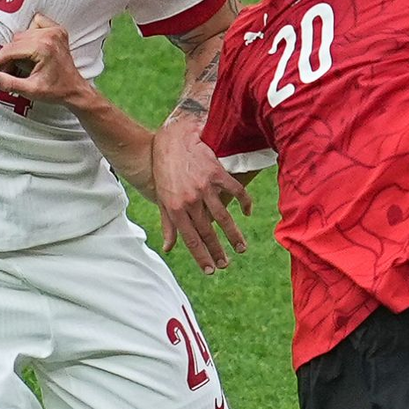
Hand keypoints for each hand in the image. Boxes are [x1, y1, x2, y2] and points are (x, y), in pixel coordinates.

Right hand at [0, 14, 87, 105]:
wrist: (74, 90)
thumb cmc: (57, 91)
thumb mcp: (30, 90)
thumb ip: (8, 83)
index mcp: (44, 48)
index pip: (11, 50)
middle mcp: (50, 36)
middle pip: (15, 41)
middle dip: (7, 57)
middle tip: (4, 72)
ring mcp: (55, 31)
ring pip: (23, 34)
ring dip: (16, 48)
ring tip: (18, 65)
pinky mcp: (58, 31)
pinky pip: (35, 25)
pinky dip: (29, 35)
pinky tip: (29, 49)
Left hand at [153, 119, 251, 274]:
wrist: (172, 138)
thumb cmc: (164, 169)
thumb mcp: (161, 198)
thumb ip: (167, 224)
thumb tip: (168, 248)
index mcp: (175, 208)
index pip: (190, 239)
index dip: (201, 256)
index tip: (210, 270)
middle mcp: (190, 200)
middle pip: (207, 232)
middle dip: (217, 251)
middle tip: (226, 265)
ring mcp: (204, 187)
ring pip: (223, 216)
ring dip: (233, 235)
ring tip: (241, 248)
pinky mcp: (217, 172)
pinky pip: (234, 191)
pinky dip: (244, 203)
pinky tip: (247, 212)